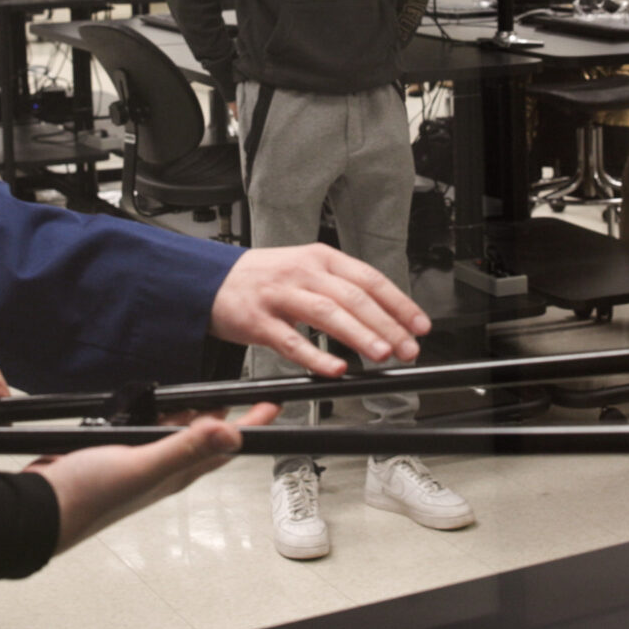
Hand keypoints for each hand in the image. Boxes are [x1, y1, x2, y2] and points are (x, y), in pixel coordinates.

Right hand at [26, 404, 279, 549]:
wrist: (40, 509)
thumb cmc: (86, 497)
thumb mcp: (141, 466)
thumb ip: (185, 449)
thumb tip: (230, 433)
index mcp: (175, 474)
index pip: (224, 448)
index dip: (252, 426)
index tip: (273, 406)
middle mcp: (161, 470)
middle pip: (203, 440)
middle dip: (225, 417)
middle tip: (244, 395)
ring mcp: (138, 464)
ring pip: (174, 435)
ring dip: (190, 415)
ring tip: (204, 395)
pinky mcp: (115, 458)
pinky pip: (146, 435)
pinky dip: (156, 418)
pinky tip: (151, 408)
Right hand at [209, 244, 429, 376]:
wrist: (209, 280)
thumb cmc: (264, 280)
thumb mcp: (306, 270)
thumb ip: (341, 289)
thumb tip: (384, 317)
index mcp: (321, 259)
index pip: (370, 279)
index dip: (399, 303)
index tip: (419, 326)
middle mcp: (303, 272)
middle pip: (354, 297)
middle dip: (386, 325)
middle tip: (408, 348)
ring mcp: (280, 296)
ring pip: (327, 313)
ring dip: (358, 335)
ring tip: (382, 354)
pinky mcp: (258, 321)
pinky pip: (290, 341)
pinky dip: (315, 357)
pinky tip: (335, 369)